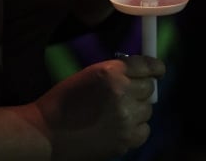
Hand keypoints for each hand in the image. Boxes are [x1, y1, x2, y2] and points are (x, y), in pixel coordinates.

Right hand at [35, 55, 164, 159]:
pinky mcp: (125, 140)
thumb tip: (138, 73)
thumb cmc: (63, 102)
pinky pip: (144, 130)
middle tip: (128, 94)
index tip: (158, 70)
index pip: (145, 65)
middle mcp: (122, 93)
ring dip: (138, 109)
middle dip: (141, 89)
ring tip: (119, 113)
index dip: (155, 67)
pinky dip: (137, 128)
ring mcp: (126, 118)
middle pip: (149, 88)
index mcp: (110, 73)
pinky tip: (122, 127)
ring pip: (148, 110)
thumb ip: (114, 72)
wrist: (47, 134)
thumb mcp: (87, 75)